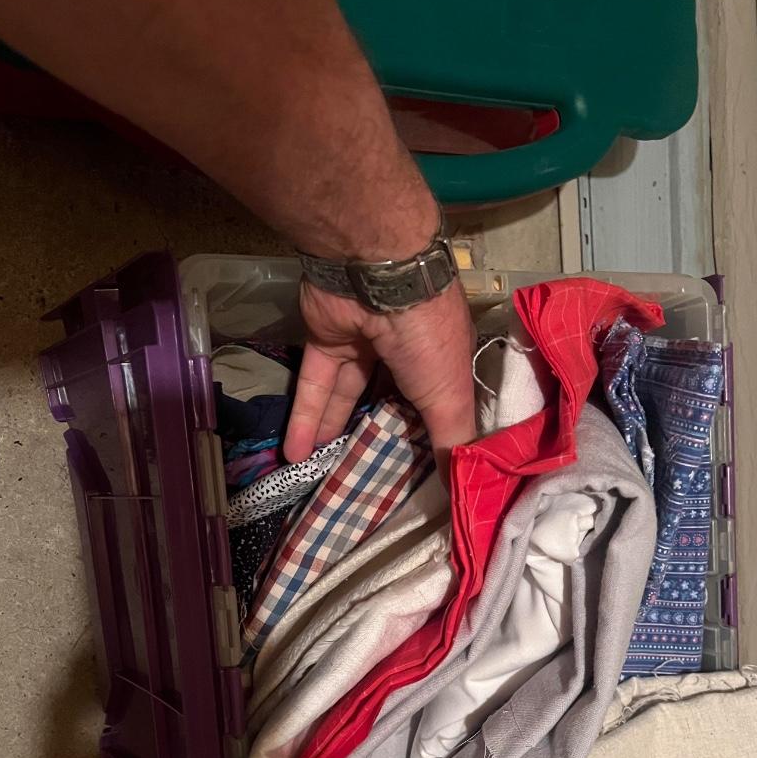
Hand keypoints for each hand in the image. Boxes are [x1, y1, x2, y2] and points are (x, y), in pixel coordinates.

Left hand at [285, 279, 476, 472]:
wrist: (377, 272)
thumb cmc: (425, 335)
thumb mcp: (449, 395)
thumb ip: (451, 440)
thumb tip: (461, 485)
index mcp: (442, 364)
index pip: (436, 409)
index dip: (427, 441)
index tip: (415, 481)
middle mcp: (405, 356)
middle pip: (388, 405)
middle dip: (377, 439)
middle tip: (365, 482)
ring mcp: (363, 347)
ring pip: (348, 398)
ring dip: (335, 434)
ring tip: (324, 475)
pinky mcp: (326, 341)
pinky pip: (316, 385)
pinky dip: (304, 417)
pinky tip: (295, 454)